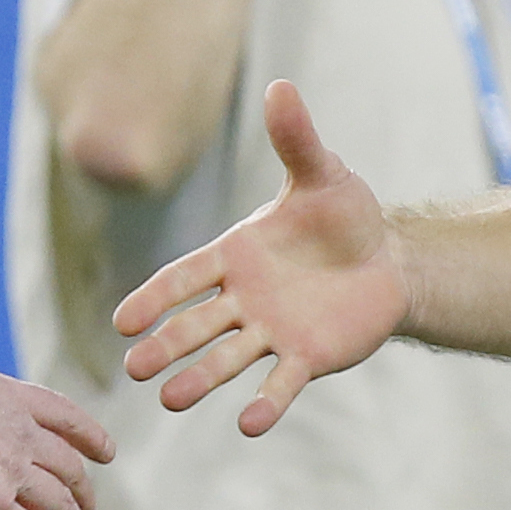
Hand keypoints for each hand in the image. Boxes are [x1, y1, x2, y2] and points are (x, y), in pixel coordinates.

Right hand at [113, 80, 407, 436]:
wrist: (388, 259)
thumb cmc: (344, 214)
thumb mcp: (323, 173)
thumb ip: (296, 139)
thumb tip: (281, 85)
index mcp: (235, 255)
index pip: (184, 278)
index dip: (154, 297)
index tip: (122, 321)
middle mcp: (243, 298)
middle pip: (195, 325)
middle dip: (165, 345)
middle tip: (135, 368)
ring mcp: (270, 331)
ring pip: (226, 358)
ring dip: (199, 379)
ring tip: (171, 399)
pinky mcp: (305, 357)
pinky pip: (280, 382)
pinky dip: (266, 403)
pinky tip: (248, 424)